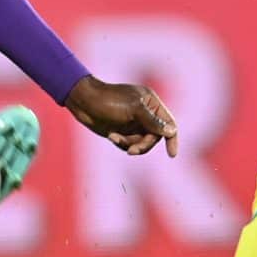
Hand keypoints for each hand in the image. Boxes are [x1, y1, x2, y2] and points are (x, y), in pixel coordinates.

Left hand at [64, 75, 178, 156]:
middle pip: (154, 137)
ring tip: (114, 138)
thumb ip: (153, 122)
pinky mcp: (124, 130)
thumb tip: (172, 131)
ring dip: (130, 144)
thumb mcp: (133, 110)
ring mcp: (135, 122)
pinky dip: (122, 143)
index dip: (172, 138)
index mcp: (151, 102)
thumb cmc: (108, 101)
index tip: (172, 154)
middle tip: (131, 150)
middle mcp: (145, 113)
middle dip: (143, 144)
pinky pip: (130, 144)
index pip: (169, 122)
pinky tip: (111, 135)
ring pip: (142, 142)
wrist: (84, 103)